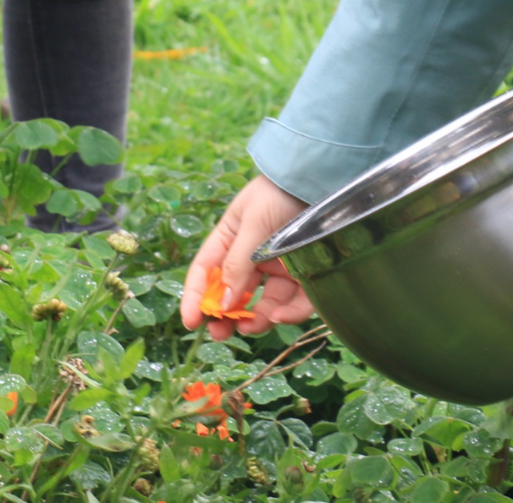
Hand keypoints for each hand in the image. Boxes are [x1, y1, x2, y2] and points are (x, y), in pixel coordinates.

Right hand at [181, 174, 314, 339]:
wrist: (321, 178)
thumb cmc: (279, 193)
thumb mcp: (252, 224)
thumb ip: (237, 263)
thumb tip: (223, 304)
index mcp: (231, 239)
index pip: (207, 272)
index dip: (196, 297)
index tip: (191, 322)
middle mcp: (252, 256)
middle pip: (234, 294)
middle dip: (226, 316)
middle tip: (220, 334)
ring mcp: (279, 267)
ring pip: (264, 303)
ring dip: (255, 319)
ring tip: (251, 326)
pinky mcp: (305, 274)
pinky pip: (294, 301)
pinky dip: (286, 312)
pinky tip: (279, 315)